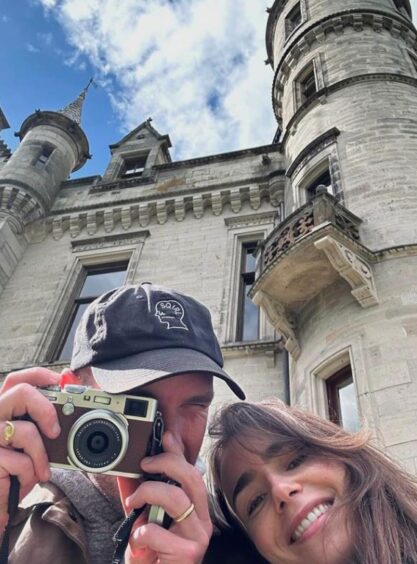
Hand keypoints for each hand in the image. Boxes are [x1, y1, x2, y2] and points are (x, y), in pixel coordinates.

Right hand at [0, 368, 60, 531]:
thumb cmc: (14, 469)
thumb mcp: (29, 444)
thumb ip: (41, 423)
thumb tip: (74, 402)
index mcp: (1, 410)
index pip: (16, 380)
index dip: (39, 375)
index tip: (61, 381)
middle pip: (20, 392)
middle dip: (46, 409)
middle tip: (55, 432)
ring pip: (26, 431)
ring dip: (40, 455)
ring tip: (40, 470)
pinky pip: (20, 462)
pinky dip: (29, 475)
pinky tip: (22, 482)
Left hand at [117, 432, 211, 563]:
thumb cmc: (152, 556)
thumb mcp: (146, 520)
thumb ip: (144, 499)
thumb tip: (129, 471)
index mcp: (196, 511)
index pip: (192, 473)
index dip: (180, 453)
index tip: (166, 437)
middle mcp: (202, 521)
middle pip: (192, 477)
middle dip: (166, 463)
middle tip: (144, 465)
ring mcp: (198, 537)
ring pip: (176, 497)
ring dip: (148, 493)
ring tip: (133, 503)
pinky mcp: (188, 554)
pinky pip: (156, 530)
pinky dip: (140, 533)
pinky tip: (138, 542)